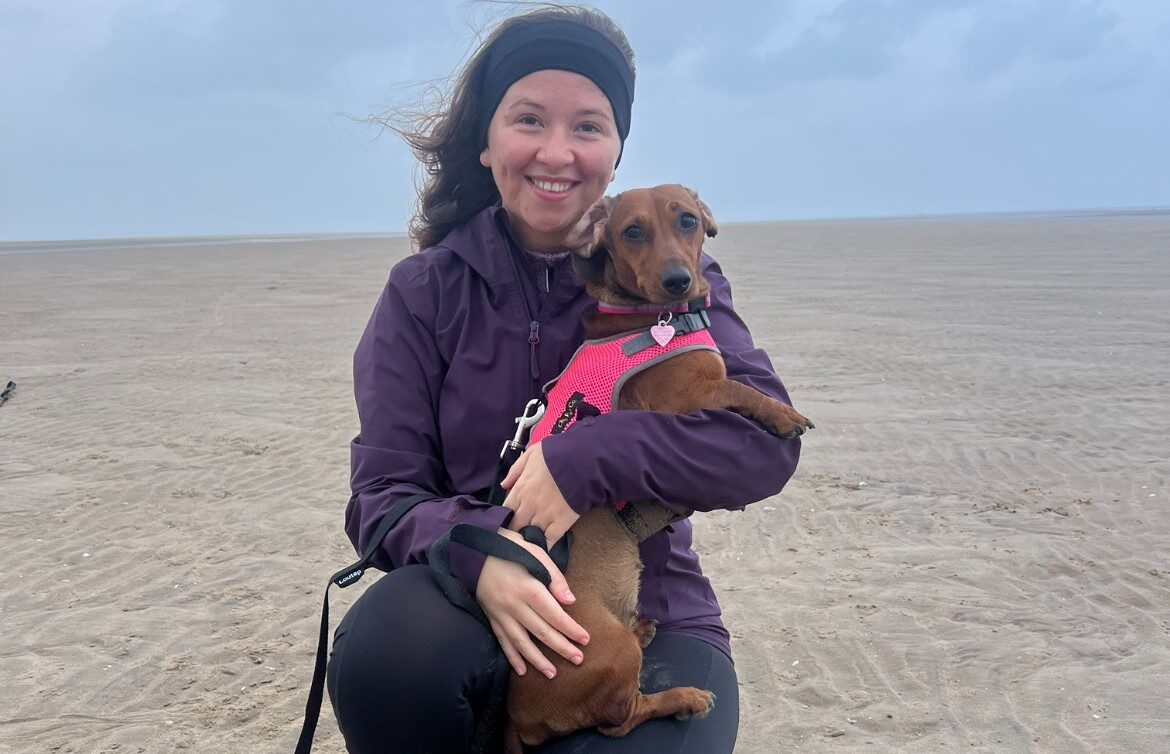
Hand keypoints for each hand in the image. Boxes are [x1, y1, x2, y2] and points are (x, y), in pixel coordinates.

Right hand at [476, 528, 589, 677]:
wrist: (473, 550)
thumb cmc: (509, 548)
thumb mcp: (535, 553)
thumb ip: (554, 577)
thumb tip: (570, 601)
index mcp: (529, 588)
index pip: (554, 615)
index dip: (571, 629)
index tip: (585, 640)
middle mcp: (515, 605)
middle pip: (541, 632)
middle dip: (561, 647)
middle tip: (578, 659)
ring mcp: (501, 614)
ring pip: (521, 642)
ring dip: (537, 660)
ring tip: (552, 673)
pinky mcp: (491, 617)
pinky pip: (502, 641)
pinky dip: (512, 657)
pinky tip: (521, 670)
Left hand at [501, 443, 578, 546]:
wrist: (584, 461)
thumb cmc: (558, 454)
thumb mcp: (532, 454)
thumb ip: (515, 470)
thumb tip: (503, 485)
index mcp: (521, 488)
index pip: (505, 509)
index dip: (504, 515)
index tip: (507, 518)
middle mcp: (530, 505)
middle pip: (515, 526)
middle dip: (514, 530)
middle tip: (516, 533)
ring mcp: (546, 516)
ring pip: (530, 535)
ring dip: (528, 538)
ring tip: (528, 541)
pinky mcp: (561, 523)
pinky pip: (549, 540)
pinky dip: (544, 546)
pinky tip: (542, 548)